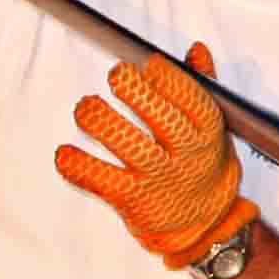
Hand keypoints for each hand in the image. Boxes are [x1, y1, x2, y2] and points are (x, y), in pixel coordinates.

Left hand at [56, 43, 256, 268]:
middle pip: (162, 119)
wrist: (207, 228)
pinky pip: (101, 180)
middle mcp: (186, 156)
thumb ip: (202, 87)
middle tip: (115, 76)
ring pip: (128, 145)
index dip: (168, 79)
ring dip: (102, 121)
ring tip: (87, 109)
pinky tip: (65, 154)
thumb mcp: (213, 129)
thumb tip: (195, 50)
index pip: (192, 100)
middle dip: (135, 91)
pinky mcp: (133, 200)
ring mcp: (159, 179)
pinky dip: (78, 165)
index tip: (148, 64)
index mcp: (207, 133)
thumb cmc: (202, 169)